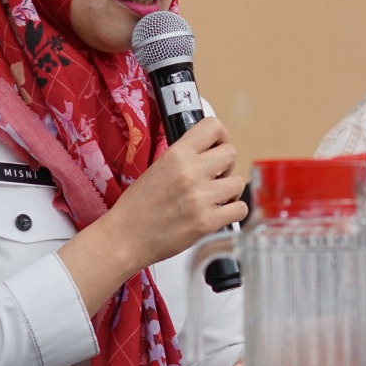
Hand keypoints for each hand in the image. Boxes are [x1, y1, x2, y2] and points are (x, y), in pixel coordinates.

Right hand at [105, 117, 247, 270]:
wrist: (124, 238)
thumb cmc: (137, 207)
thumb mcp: (156, 168)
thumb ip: (183, 158)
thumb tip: (208, 152)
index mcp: (176, 155)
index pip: (212, 127)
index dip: (220, 137)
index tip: (217, 146)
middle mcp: (190, 172)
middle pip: (231, 153)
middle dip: (226, 165)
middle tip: (215, 177)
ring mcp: (200, 198)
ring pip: (238, 182)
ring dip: (230, 190)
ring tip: (215, 198)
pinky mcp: (207, 223)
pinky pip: (240, 209)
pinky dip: (233, 212)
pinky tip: (220, 213)